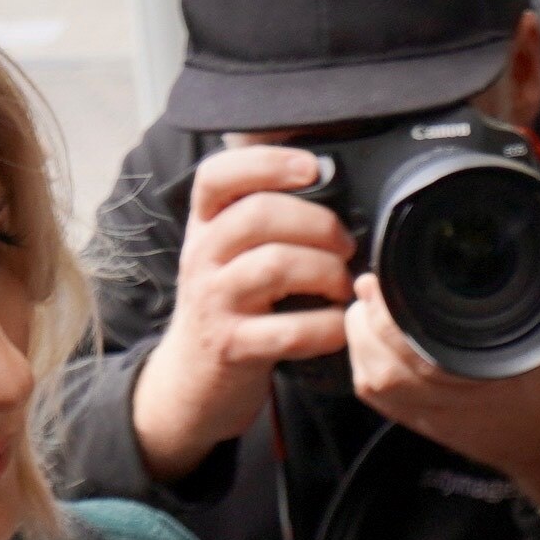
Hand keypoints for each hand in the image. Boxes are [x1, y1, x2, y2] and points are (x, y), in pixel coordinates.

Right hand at [128, 142, 351, 479]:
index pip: (217, 176)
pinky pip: (289, 331)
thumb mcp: (230, 252)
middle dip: (318, 224)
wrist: (193, 377)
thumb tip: (329, 179)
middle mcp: (202, 256)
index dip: (265, 162)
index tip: (311, 167)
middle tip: (345, 244)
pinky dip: (326, 327)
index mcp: (204, 225)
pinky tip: (340, 325)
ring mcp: (214, 302)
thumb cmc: (231, 304)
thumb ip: (263, 217)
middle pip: (258, 216)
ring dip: (326, 272)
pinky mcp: (233, 347)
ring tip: (344, 285)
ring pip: (275, 266)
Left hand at [343, 214, 539, 510]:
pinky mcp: (428, 425)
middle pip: (378, 352)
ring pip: (371, 375)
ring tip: (368, 308)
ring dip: (361, 337)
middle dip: (367, 312)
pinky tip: (374, 343)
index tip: (380, 273)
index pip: (411, 329)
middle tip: (371, 283)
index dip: (385, 300)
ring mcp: (436, 411)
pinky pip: (378, 397)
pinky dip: (366, 366)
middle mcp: (452, 388)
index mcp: (484, 359)